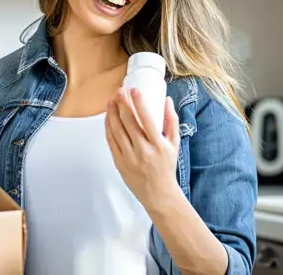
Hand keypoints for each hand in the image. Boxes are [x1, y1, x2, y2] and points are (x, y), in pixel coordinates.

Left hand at [105, 87, 180, 206]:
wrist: (158, 193)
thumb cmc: (166, 167)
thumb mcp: (175, 144)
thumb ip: (172, 121)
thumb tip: (167, 100)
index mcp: (158, 145)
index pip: (146, 119)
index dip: (139, 102)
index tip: (135, 90)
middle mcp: (142, 151)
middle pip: (128, 122)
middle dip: (123, 103)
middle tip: (120, 91)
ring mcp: (129, 157)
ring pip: (116, 130)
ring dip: (113, 112)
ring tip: (112, 100)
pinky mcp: (119, 162)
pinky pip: (111, 140)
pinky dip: (108, 126)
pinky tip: (109, 116)